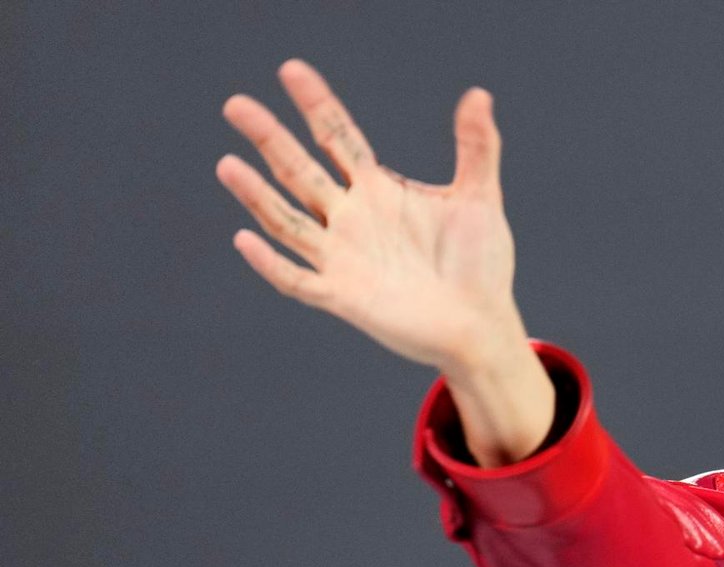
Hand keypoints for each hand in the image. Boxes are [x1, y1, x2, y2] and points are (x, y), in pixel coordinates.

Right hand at [216, 59, 526, 372]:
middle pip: (299, 171)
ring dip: (257, 196)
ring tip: (227, 164)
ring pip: (288, 222)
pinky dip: (270, 264)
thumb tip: (478, 95)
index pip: (337, 138)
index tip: (291, 70)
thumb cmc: (480, 266)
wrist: (482, 325)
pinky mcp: (343, 297)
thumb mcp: (480, 198)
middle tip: (236, 104)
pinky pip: (297, 280)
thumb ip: (477, 147)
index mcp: (377, 191)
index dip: (316, 104)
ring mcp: (342, 259)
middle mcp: (351, 220)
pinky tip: (246, 240)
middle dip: (270, 139)